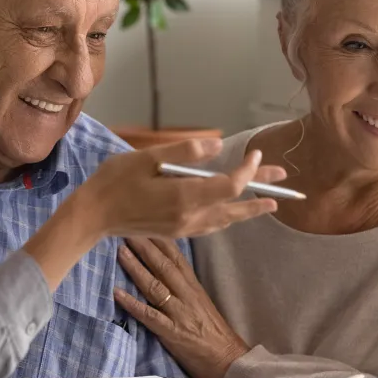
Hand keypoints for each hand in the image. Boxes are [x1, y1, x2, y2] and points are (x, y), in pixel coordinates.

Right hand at [25, 138, 283, 290]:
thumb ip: (184, 152)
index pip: (230, 185)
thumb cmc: (114, 182)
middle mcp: (190, 217)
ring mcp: (184, 228)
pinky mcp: (177, 232)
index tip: (254, 153)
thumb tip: (216, 146)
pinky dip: (228, 218)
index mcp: (184, 197)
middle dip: (260, 191)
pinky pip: (212, 226)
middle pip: (235, 206)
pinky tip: (232, 213)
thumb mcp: (146, 158)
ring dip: (249, 209)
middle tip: (285, 182)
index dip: (248, 170)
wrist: (92, 216)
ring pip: (226, 220)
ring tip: (270, 202)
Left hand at [114, 237, 249, 377]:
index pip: (176, 256)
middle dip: (145, 246)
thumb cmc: (213, 331)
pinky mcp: (172, 333)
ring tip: (120, 252)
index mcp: (193, 286)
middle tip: (128, 227)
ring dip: (136, 268)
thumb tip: (164, 265)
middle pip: (163, 265)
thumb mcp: (201, 301)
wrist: (228, 360)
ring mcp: (179, 313)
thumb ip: (183, 283)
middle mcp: (186, 295)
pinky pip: (150, 316)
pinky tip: (118, 293)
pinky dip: (133, 303)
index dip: (160, 238)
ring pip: (155, 285)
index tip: (146, 220)